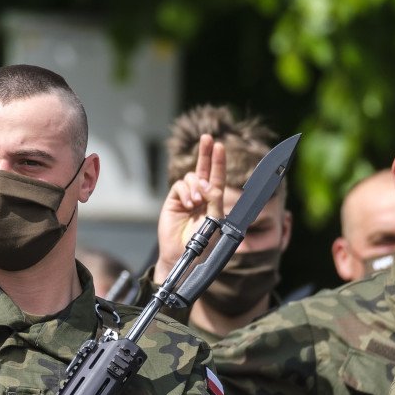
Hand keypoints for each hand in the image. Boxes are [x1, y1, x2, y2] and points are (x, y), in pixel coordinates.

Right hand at [154, 135, 225, 281]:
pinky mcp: (173, 201)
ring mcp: (186, 198)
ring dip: (196, 186)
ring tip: (197, 202)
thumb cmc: (202, 244)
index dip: (218, 161)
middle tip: (207, 138)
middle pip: (203, 169)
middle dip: (205, 153)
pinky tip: (189, 204)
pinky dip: (186, 192)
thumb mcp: (215, 222)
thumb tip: (209, 184)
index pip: (217, 177)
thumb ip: (215, 201)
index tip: (220, 146)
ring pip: (191, 178)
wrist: (183, 257)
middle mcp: (200, 197)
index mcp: (213, 201)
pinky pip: (180, 186)